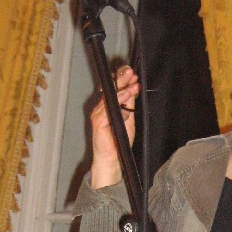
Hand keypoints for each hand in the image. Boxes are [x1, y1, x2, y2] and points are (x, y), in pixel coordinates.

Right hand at [90, 65, 139, 187]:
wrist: (112, 159)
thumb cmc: (118, 142)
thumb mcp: (128, 120)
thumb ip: (129, 106)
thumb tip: (133, 89)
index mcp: (108, 107)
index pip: (114, 90)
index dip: (123, 81)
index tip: (133, 75)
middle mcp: (101, 108)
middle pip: (110, 90)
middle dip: (121, 79)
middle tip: (130, 72)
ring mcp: (98, 114)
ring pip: (109, 97)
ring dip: (122, 89)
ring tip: (132, 84)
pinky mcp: (98, 122)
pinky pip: (108, 109)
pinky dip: (118, 102)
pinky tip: (125, 97)